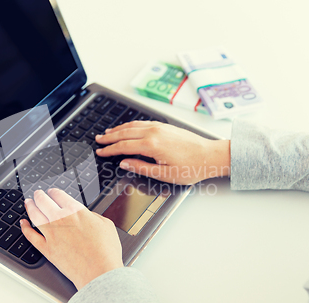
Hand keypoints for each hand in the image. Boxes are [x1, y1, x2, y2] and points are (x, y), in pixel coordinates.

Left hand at [20, 188, 123, 289]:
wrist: (99, 272)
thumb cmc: (105, 251)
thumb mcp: (106, 225)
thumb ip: (93, 216)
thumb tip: (87, 215)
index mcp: (75, 211)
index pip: (59, 195)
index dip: (53, 192)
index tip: (52, 192)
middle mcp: (60, 219)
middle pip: (43, 201)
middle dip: (39, 195)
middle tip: (37, 194)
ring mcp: (51, 234)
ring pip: (34, 215)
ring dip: (30, 206)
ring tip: (28, 203)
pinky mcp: (46, 249)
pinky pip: (31, 236)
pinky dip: (25, 228)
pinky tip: (23, 223)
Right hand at [95, 121, 230, 184]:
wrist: (210, 155)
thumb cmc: (191, 167)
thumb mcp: (164, 174)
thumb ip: (141, 167)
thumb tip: (124, 163)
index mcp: (151, 145)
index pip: (123, 146)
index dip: (109, 150)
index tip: (100, 152)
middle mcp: (154, 132)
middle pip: (125, 133)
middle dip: (109, 137)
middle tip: (98, 140)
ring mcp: (159, 127)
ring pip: (132, 126)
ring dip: (118, 129)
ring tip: (107, 133)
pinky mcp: (165, 126)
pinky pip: (142, 123)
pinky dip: (130, 125)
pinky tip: (127, 128)